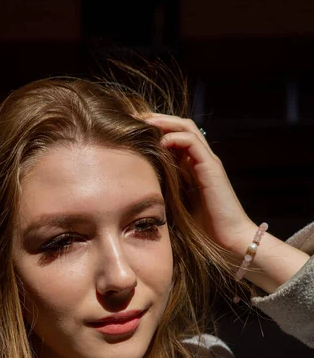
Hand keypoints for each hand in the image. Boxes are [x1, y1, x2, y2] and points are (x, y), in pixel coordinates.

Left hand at [145, 114, 255, 254]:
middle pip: (179, 126)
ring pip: (187, 128)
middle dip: (156, 119)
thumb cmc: (201, 228)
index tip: (129, 129)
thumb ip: (162, 188)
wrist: (228, 239)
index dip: (153, 129)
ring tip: (144, 123)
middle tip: (133, 118)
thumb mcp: (174, 203)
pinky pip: (194, 143)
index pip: (172, 135)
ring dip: (164, 122)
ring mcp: (207, 161)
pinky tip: (160, 142)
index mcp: (191, 166)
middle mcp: (200, 159)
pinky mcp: (212, 168)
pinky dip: (176, 138)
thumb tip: (135, 184)